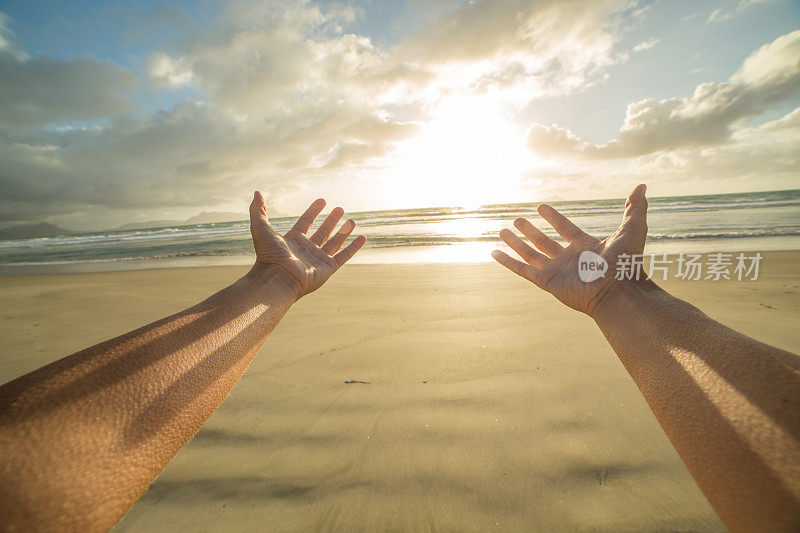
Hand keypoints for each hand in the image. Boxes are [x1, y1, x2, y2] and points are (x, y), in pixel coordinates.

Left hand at [249, 192, 365, 298]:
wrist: (278, 277)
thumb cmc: (268, 254)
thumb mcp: (260, 227)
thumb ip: (258, 210)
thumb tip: (257, 193)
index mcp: (293, 241)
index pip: (306, 222)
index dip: (314, 211)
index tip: (322, 200)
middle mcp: (306, 250)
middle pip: (322, 232)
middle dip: (331, 220)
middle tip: (339, 209)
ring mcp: (318, 259)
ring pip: (334, 242)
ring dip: (343, 231)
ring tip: (352, 220)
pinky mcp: (328, 268)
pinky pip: (344, 256)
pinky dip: (353, 247)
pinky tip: (362, 238)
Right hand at [491, 184, 648, 316]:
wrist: (619, 289)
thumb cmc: (628, 262)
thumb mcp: (633, 228)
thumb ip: (635, 208)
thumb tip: (642, 186)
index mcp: (586, 247)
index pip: (565, 229)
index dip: (554, 218)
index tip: (541, 208)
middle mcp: (569, 259)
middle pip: (544, 242)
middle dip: (530, 231)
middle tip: (518, 219)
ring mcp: (557, 271)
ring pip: (530, 254)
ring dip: (516, 242)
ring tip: (503, 229)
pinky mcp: (546, 282)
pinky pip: (522, 270)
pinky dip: (507, 261)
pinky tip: (494, 252)